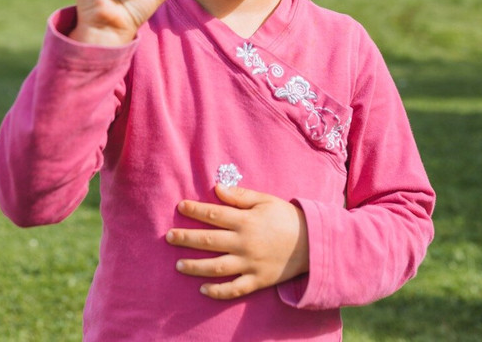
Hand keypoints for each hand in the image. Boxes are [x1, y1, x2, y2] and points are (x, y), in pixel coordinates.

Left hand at [165, 183, 309, 299]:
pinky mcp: (258, 281)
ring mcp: (251, 264)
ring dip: (195, 267)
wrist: (313, 242)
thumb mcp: (266, 200)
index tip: (180, 207)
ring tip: (179, 264)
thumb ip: (240, 196)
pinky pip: (235, 289)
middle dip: (186, 239)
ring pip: (217, 267)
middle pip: (209, 241)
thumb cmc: (287, 217)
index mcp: (246, 221)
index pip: (214, 214)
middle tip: (168, 238)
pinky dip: (218, 292)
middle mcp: (245, 243)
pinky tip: (203, 290)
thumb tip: (216, 188)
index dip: (195, 210)